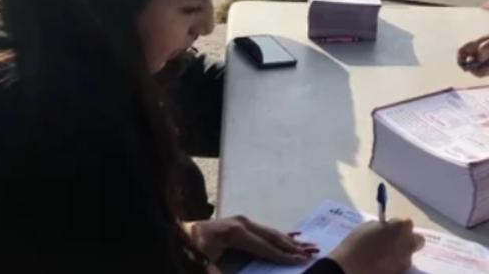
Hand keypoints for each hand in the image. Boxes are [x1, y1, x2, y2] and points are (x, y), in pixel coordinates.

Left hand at [187, 216, 317, 264]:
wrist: (175, 234)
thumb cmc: (190, 252)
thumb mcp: (204, 266)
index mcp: (236, 233)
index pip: (265, 247)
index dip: (284, 256)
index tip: (301, 261)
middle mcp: (242, 223)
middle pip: (273, 237)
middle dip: (294, 247)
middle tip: (313, 252)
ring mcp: (241, 221)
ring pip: (271, 232)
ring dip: (290, 241)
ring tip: (309, 245)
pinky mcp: (239, 223)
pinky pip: (263, 231)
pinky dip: (279, 236)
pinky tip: (293, 236)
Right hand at [327, 219, 424, 273]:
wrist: (349, 268)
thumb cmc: (357, 243)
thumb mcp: (368, 226)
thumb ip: (383, 227)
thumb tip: (387, 230)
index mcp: (401, 228)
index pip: (407, 223)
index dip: (398, 226)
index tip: (389, 230)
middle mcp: (408, 244)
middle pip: (417, 240)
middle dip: (408, 240)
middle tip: (393, 242)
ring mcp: (405, 261)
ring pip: (408, 255)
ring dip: (400, 253)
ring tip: (384, 257)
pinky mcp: (400, 273)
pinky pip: (400, 266)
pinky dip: (394, 265)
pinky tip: (381, 265)